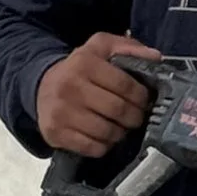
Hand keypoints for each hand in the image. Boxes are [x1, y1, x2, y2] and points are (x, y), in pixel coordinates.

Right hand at [35, 34, 159, 155]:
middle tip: (136, 117)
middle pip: (118, 110)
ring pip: (107, 132)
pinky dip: (104, 146)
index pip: (125, 84)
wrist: (41, 87)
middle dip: (134, 117)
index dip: (141, 96)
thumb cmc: (79, 69)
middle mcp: (70, 87)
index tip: (144, 100)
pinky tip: (104, 137)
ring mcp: (61, 112)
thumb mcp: (101, 48)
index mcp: (84, 62)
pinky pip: (92, 148)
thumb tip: (155, 57)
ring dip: (120, 133)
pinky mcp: (55, 133)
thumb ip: (128, 48)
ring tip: (121, 127)